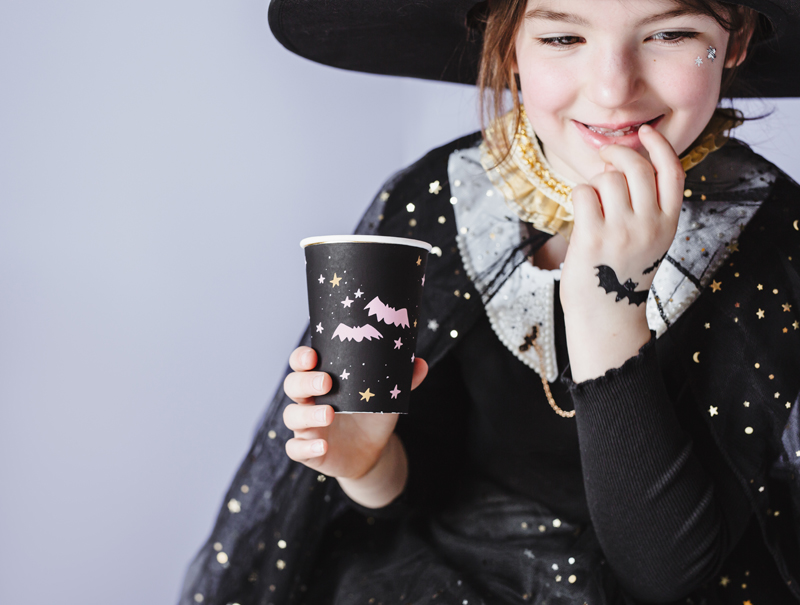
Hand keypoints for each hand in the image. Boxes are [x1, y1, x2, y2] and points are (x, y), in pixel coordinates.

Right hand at [282, 346, 427, 479]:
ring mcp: (305, 426)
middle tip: (326, 382)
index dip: (301, 358)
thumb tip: (421, 363)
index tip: (313, 356)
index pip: (301, 363)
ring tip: (329, 414)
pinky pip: (295, 449)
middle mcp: (308, 400)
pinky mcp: (307, 450)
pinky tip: (322, 446)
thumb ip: (402, 380)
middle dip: (305, 381)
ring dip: (307, 415)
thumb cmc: (372, 415)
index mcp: (322, 381)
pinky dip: (306, 448)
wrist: (371, 450)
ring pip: (292, 416)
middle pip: (293, 386)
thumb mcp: (386, 396)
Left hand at [560, 125, 684, 379]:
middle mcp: (650, 224)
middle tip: (603, 157)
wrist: (605, 315)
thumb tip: (620, 162)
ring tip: (592, 205)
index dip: (661, 146)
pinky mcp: (594, 237)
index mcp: (669, 223)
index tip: (646, 132)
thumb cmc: (620, 274)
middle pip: (637, 167)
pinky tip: (580, 214)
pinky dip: (578, 196)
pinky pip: (583, 193)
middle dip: (617, 153)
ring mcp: (622, 230)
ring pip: (607, 178)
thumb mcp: (648, 241)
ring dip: (594, 183)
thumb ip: (645, 205)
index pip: (673, 172)